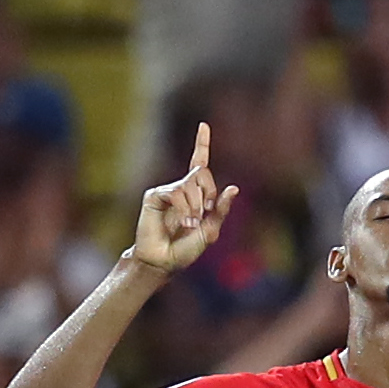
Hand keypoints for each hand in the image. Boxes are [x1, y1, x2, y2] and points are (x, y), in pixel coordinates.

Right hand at [132, 122, 238, 274]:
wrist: (164, 261)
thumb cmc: (186, 249)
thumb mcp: (211, 230)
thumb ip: (220, 210)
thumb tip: (233, 188)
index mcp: (196, 194)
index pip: (199, 163)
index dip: (201, 143)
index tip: (203, 125)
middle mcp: (181, 188)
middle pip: (202, 171)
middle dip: (208, 192)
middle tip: (204, 213)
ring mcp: (167, 191)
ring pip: (191, 183)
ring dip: (196, 205)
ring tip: (191, 223)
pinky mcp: (155, 196)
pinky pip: (177, 191)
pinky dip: (185, 207)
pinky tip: (184, 221)